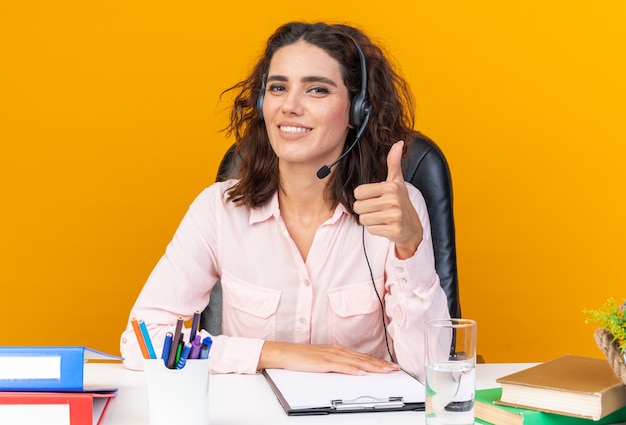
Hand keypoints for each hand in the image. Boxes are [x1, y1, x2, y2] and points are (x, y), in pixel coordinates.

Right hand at [258, 341, 398, 374]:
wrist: (285, 353)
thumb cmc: (301, 357)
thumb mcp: (322, 360)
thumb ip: (336, 363)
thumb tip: (350, 370)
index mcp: (337, 350)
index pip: (361, 357)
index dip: (377, 361)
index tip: (389, 365)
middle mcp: (337, 351)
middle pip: (362, 358)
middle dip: (380, 364)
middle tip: (394, 369)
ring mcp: (331, 356)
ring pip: (356, 362)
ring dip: (372, 366)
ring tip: (385, 371)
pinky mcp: (323, 362)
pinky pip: (341, 366)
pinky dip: (353, 369)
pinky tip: (362, 373)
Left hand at [353, 140, 423, 258]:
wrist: (413, 228)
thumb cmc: (400, 203)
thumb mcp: (397, 182)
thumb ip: (393, 163)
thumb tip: (398, 143)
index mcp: (390, 186)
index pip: (358, 193)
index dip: (364, 198)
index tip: (376, 199)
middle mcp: (393, 200)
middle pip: (358, 207)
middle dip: (366, 211)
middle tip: (379, 210)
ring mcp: (394, 216)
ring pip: (363, 219)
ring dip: (371, 221)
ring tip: (382, 218)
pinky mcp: (394, 230)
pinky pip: (371, 230)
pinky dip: (376, 230)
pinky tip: (386, 226)